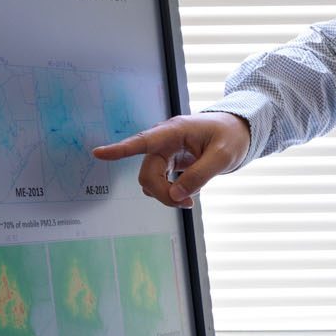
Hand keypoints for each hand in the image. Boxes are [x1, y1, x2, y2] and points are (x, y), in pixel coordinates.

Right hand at [90, 111, 249, 207]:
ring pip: (151, 182)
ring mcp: (164, 153)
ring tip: (189, 199)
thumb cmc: (230, 137)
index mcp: (174, 131)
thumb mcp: (223, 156)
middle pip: (147, 173)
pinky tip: (187, 193)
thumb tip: (176, 195)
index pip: (143, 141)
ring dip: (166, 195)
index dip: (120, 149)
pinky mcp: (167, 163)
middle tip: (187, 204)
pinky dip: (171, 193)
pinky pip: (160, 184)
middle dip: (162, 193)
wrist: (237, 132)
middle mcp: (164, 141)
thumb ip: (200, 175)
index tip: (98, 153)